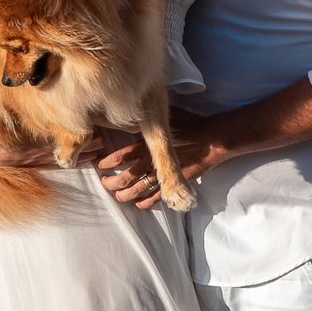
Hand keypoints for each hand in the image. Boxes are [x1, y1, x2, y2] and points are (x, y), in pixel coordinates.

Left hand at [94, 111, 221, 209]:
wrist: (211, 141)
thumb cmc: (190, 125)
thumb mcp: (166, 115)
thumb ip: (149, 116)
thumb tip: (134, 107)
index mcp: (148, 144)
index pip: (121, 157)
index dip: (107, 162)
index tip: (99, 163)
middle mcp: (152, 161)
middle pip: (125, 178)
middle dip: (111, 182)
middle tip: (104, 182)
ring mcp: (163, 175)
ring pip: (137, 190)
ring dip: (124, 195)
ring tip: (118, 195)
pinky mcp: (174, 183)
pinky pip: (155, 198)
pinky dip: (144, 203)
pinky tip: (138, 203)